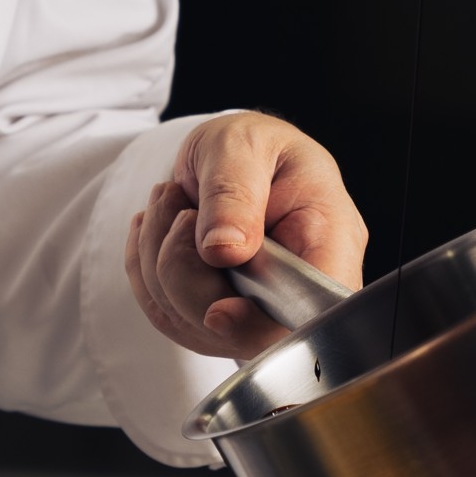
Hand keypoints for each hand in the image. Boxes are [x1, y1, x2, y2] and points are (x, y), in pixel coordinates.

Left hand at [125, 112, 366, 359]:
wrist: (228, 154)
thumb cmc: (249, 145)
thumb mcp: (240, 146)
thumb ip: (233, 194)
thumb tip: (225, 251)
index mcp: (329, 241)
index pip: (310, 314)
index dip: (261, 325)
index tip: (217, 311)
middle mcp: (298, 287)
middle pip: (243, 331)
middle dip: (188, 272)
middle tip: (183, 209)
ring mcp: (257, 308)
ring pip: (192, 323)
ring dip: (160, 259)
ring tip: (173, 203)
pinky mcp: (217, 314)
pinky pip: (166, 315)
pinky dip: (146, 269)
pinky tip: (162, 229)